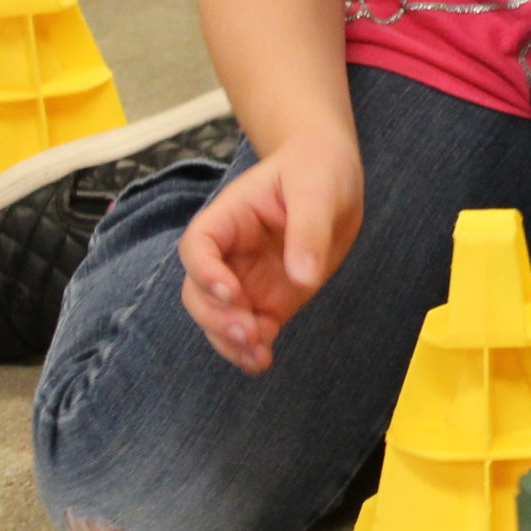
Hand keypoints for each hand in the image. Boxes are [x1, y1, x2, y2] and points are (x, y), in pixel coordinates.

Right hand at [176, 132, 363, 373]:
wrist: (332, 175)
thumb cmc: (316, 170)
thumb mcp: (316, 189)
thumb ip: (308, 231)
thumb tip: (303, 279)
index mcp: (227, 219)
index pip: (197, 248)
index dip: (205, 273)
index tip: (233, 293)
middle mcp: (229, 254)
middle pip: (199, 293)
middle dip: (218, 318)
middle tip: (252, 332)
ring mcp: (246, 279)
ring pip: (218, 319)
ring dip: (230, 342)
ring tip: (259, 356)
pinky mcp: (269, 299)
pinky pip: (250, 330)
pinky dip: (250, 349)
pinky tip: (263, 361)